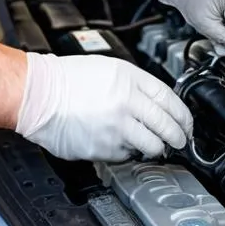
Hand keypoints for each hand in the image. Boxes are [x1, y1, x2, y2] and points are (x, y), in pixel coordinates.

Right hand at [16, 52, 191, 162]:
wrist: (38, 95)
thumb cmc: (66, 80)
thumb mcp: (108, 69)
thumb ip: (135, 86)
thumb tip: (157, 106)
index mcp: (129, 80)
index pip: (170, 101)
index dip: (184, 116)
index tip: (186, 124)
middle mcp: (126, 103)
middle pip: (167, 126)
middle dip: (178, 137)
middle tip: (179, 141)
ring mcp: (116, 128)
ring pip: (152, 146)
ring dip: (156, 149)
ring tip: (153, 147)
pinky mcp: (103, 148)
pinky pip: (126, 155)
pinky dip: (127, 152)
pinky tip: (120, 144)